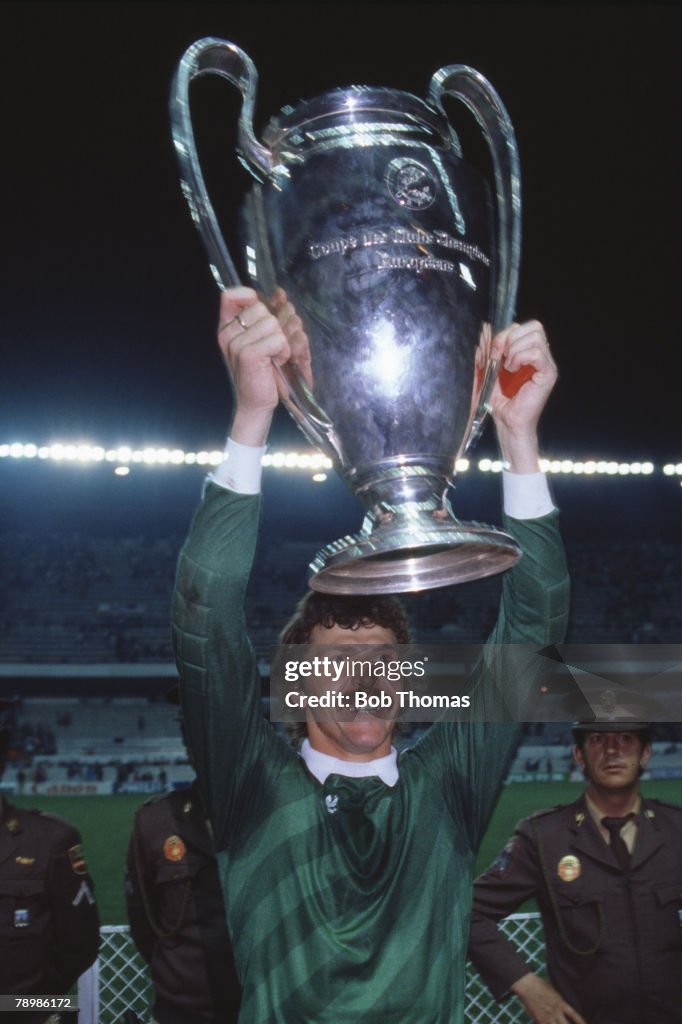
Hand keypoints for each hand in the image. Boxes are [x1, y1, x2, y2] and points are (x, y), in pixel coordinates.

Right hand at [217, 287, 289, 445]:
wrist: (257, 403)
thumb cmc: (264, 372)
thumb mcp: (265, 339)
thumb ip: (269, 315)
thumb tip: (280, 294)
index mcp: (227, 327)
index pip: (233, 295)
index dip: (252, 298)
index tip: (264, 314)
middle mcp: (228, 333)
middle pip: (262, 308)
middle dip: (276, 327)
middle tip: (272, 348)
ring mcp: (236, 343)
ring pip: (273, 323)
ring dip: (282, 342)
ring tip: (274, 357)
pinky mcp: (248, 354)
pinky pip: (278, 338)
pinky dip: (284, 351)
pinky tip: (276, 363)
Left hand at [487, 321, 557, 472]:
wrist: (508, 423)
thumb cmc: (500, 402)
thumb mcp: (489, 373)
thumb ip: (489, 353)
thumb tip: (484, 334)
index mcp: (529, 353)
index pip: (524, 327)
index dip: (506, 333)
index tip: (493, 351)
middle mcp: (541, 357)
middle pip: (534, 326)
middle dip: (511, 337)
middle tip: (499, 356)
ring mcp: (547, 365)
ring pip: (536, 337)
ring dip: (515, 349)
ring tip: (507, 366)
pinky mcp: (548, 374)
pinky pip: (537, 353)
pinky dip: (521, 357)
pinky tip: (513, 370)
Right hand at [511, 973, 586, 1023]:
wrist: (527, 986)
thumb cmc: (540, 985)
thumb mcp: (554, 991)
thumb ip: (561, 1000)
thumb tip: (566, 1005)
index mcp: (561, 1003)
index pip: (575, 1015)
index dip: (581, 1022)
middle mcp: (556, 1012)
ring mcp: (548, 1017)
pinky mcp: (540, 1020)